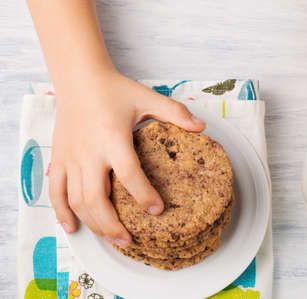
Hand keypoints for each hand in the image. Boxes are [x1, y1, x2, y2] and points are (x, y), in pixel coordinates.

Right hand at [49, 71, 205, 247]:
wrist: (79, 78)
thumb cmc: (115, 89)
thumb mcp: (148, 97)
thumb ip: (175, 113)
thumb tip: (202, 127)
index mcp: (113, 138)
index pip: (129, 175)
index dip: (145, 196)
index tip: (158, 210)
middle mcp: (89, 152)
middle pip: (96, 199)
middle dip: (112, 225)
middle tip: (130, 241)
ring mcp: (70, 158)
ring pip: (76, 200)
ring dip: (93, 224)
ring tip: (111, 239)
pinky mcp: (58, 158)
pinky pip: (55, 191)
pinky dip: (62, 212)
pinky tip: (72, 227)